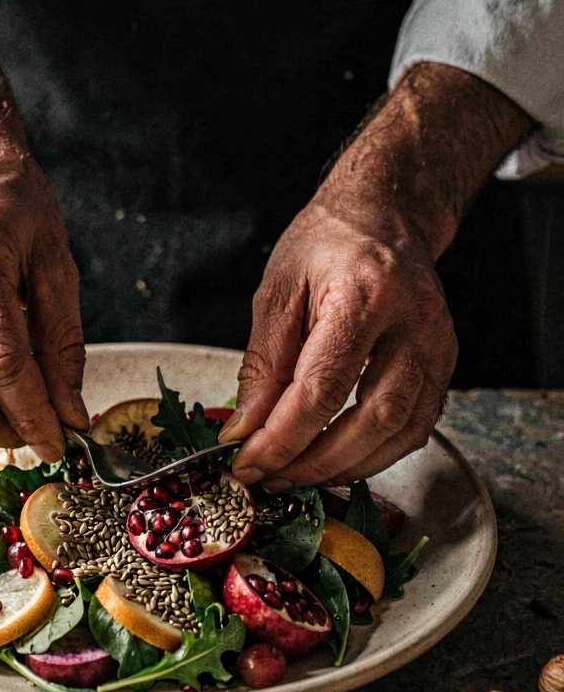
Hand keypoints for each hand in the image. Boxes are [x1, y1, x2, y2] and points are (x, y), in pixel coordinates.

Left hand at [224, 200, 455, 487]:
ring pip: (402, 432)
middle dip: (316, 461)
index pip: (323, 387)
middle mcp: (414, 321)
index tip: (248, 462)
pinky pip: (417, 426)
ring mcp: (438, 344)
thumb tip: (247, 428)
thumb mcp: (276, 290)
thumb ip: (263, 363)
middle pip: (373, 418)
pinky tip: (339, 457)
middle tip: (273, 477)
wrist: (384, 214)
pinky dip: (376, 453)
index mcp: (364, 294)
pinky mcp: (445, 362)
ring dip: (347, 466)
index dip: (283, 437)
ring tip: (299, 474)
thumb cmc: (327, 243)